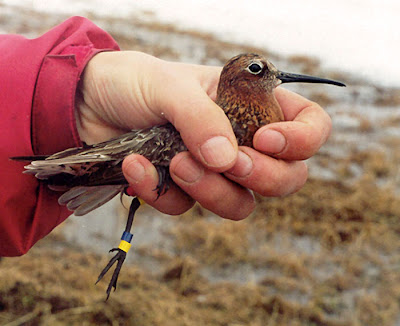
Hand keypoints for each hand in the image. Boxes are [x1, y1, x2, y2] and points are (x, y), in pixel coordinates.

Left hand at [76, 51, 330, 219]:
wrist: (90, 103)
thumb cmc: (135, 82)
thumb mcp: (170, 86)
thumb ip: (201, 119)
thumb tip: (226, 161)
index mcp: (252, 105)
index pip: (309, 126)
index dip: (302, 140)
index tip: (265, 140)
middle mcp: (241, 140)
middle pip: (286, 178)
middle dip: (262, 177)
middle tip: (229, 163)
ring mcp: (214, 169)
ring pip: (240, 204)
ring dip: (211, 190)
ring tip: (175, 162)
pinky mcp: (183, 189)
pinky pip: (186, 208)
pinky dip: (161, 192)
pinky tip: (136, 167)